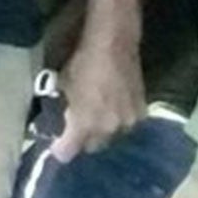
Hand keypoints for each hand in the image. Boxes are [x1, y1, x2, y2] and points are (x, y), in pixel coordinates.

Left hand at [52, 28, 145, 159]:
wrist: (114, 45)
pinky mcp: (141, 114)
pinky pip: (126, 127)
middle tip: (77, 128)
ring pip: (110, 138)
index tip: (56, 146)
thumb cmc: (82, 63)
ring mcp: (126, 123)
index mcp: (84, 124)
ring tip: (97, 117)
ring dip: (102, 131)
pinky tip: (114, 110)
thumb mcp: (63, 87)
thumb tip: (58, 123)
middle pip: (91, 147)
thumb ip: (62, 110)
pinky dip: (118, 122)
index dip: (60, 150)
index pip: (67, 152)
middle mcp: (107, 130)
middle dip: (83, 140)